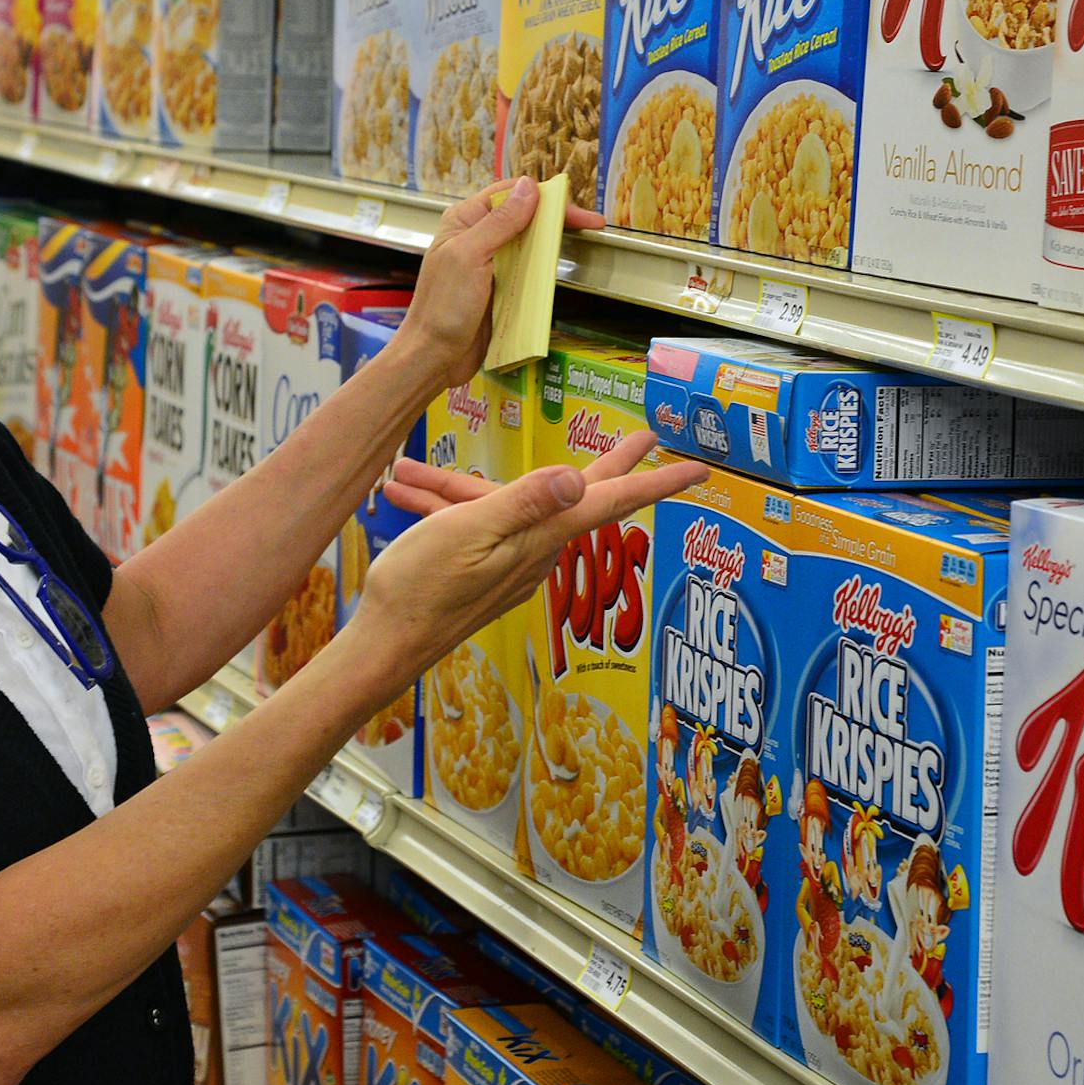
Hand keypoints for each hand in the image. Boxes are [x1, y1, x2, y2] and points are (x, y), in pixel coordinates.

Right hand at [351, 430, 705, 683]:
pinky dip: (440, 507)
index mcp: (538, 537)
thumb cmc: (420, 589)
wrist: (385, 646)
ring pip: (496, 504)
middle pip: (575, 496)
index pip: (610, 502)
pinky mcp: (481, 571)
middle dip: (607, 464)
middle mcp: (533, 551)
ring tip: (408, 470)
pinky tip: (406, 493)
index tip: (698, 467)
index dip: (655, 480)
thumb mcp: (468, 533)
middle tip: (644, 438)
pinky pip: (471, 523)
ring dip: (452, 486)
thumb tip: (576, 479)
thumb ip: (522, 502)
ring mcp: (507, 562)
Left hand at [394, 177, 607, 392]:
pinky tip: (561, 268)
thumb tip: (529, 189)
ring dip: (553, 241)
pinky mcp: (499, 288)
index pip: (509, 194)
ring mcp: (489, 264)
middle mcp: (477, 237)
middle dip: (556, 217)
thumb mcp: (470, 257)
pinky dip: (545, 267)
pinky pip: (527, 271)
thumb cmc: (441, 308)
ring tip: (583, 243)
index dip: (544, 197)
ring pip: (528, 243)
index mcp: (464, 221)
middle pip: (523, 216)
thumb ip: (499, 223)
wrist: (434, 356)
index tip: (573, 209)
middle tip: (590, 226)